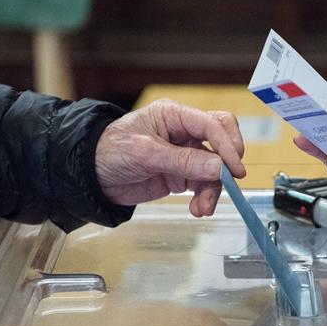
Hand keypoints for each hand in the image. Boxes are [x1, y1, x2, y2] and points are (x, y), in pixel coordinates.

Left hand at [96, 99, 245, 216]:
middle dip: (228, 163)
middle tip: (231, 182)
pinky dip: (204, 198)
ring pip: (215, 169)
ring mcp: (185, 154)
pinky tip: (197, 210)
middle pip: (222, 140)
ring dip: (213, 190)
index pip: (213, 124)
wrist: (91, 177)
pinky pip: (204, 185)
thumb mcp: (146, 154)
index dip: (227, 146)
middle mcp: (184, 132)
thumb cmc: (110, 152)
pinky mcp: (182, 174)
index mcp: (175, 116)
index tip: (234, 170)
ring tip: (203, 208)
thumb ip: (184, 161)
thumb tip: (219, 168)